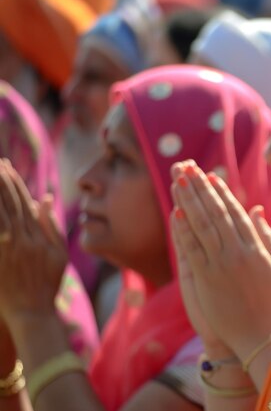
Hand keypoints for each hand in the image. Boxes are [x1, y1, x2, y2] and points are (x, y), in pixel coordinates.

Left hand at [0, 160, 66, 325]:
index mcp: (37, 235)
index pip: (22, 200)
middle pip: (6, 202)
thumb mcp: (59, 253)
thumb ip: (52, 225)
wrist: (32, 311)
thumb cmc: (47, 283)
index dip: (13, 181)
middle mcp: (20, 238)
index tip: (5, 166)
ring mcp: (5, 247)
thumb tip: (43, 198)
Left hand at [170, 160, 270, 359]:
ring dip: (189, 200)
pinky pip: (192, 249)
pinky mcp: (207, 280)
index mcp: (256, 247)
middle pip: (215, 212)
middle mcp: (239, 251)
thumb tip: (255, 211)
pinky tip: (176, 212)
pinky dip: (184, 229)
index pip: (235, 212)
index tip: (209, 175)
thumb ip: (265, 237)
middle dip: (200, 187)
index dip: (221, 192)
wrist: (262, 338)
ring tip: (178, 179)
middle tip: (187, 167)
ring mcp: (222, 264)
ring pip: (202, 225)